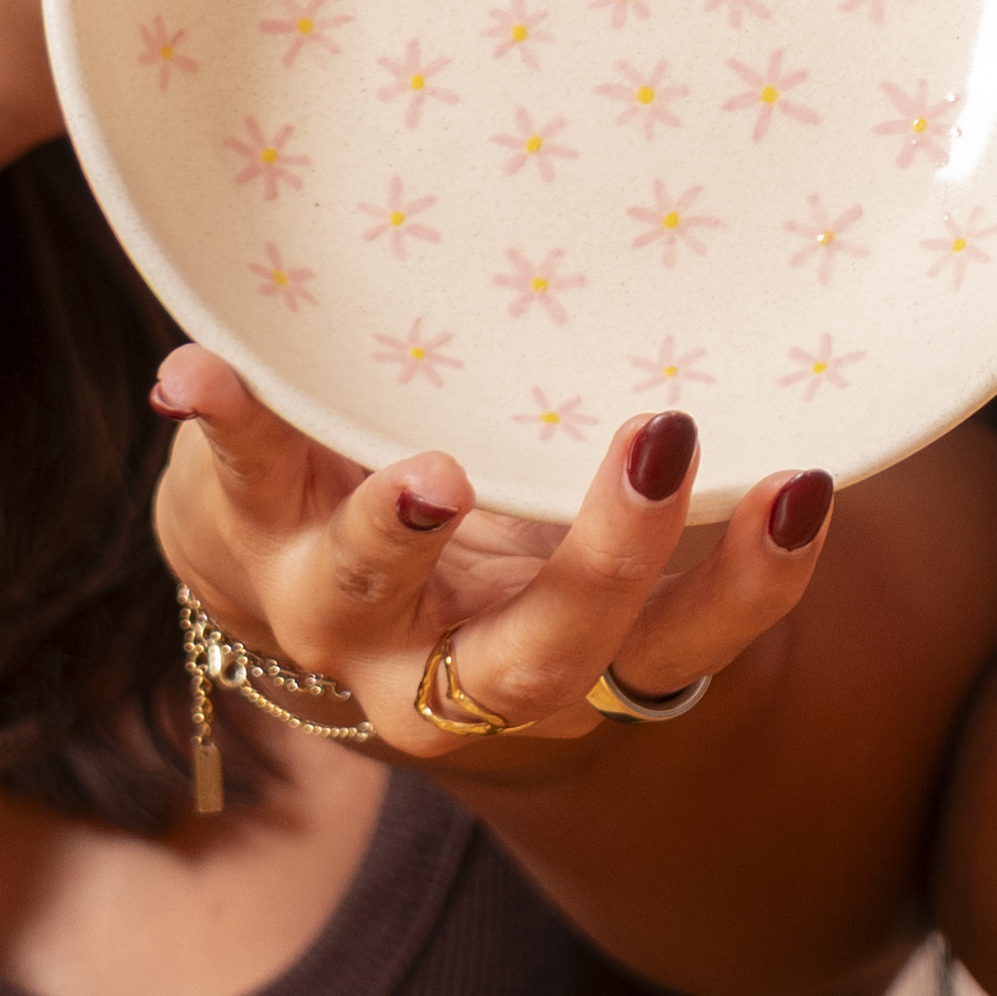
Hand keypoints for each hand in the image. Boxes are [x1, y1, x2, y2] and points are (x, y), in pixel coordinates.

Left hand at [151, 346, 842, 774]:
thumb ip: (657, 479)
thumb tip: (800, 324)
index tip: (801, 485)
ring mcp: (338, 616)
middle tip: (659, 448)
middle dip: (605, 564)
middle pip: (541, 656)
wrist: (282, 580)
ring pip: (371, 600)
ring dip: (403, 537)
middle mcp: (447, 671)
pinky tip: (195, 374)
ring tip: (436, 476)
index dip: (749, 585)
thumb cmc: (473, 542)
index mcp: (557, 664)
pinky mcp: (246, 538)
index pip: (679, 646)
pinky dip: (223, 425)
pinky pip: (236, 482)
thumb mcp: (566, 538)